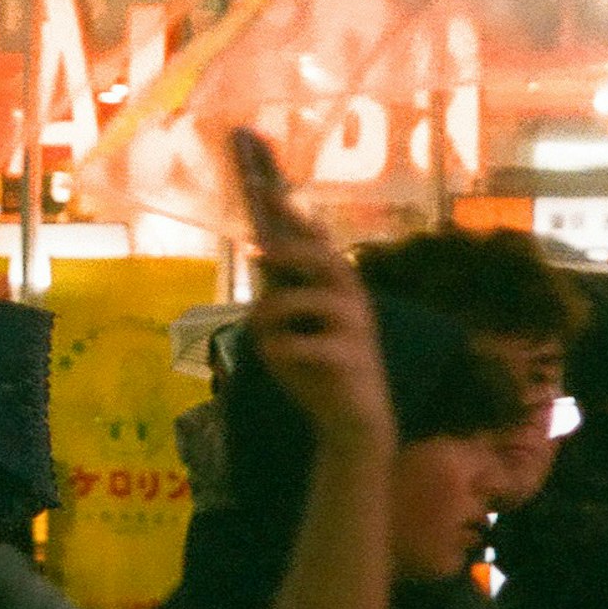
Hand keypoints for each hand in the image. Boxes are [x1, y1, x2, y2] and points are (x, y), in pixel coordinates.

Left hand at [233, 140, 391, 451]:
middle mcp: (352, 296)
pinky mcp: (350, 357)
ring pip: (301, 300)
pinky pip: (297, 344)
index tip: (262, 185)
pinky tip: (277, 358)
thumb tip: (257, 252)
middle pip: (319, 256)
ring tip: (265, 330)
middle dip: (285, 251)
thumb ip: (280, 291)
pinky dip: (277, 350)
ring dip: (272, 313)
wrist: (350, 423)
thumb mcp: (293, 326)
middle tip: (253, 253)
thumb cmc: (318, 368)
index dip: (290, 211)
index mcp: (338, 282)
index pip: (315, 237)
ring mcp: (355, 325)